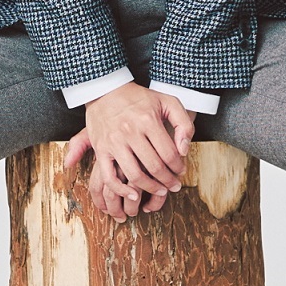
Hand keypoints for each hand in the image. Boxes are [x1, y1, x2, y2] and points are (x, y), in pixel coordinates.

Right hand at [64, 83, 194, 218]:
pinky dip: (121, 190)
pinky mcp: (101, 149)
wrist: (107, 90)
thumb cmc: (139, 98)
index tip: (181, 171)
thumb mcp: (168, 101)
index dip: (178, 167)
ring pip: (135, 175)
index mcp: (148, 120)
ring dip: (150, 188)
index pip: (169, 154)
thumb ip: (183, 123)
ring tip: (160, 191)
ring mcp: (114, 142)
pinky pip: (109, 177)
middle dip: (168, 181)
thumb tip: (184, 150)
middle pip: (154, 167)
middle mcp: (130, 132)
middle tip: (174, 185)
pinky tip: (133, 195)